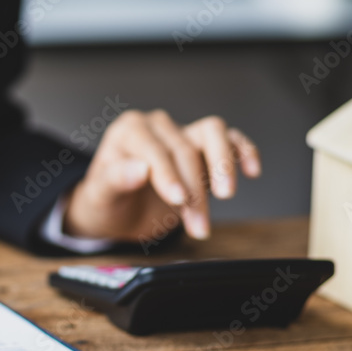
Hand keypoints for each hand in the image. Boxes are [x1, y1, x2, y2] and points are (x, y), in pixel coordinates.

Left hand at [63, 110, 260, 243]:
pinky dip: (243, 151)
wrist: (119, 214)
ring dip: (222, 166)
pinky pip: (230, 140)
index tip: (178, 200)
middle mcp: (157, 126)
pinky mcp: (204, 147)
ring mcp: (182, 133)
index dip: (168, 174)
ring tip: (226, 195)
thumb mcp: (100, 197)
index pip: (154, 148)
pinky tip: (251, 169)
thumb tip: (139, 168)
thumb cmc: (107, 201)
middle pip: (184, 149)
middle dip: (193, 190)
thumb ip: (115, 180)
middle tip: (197, 224)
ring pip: (212, 132)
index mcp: (128, 131)